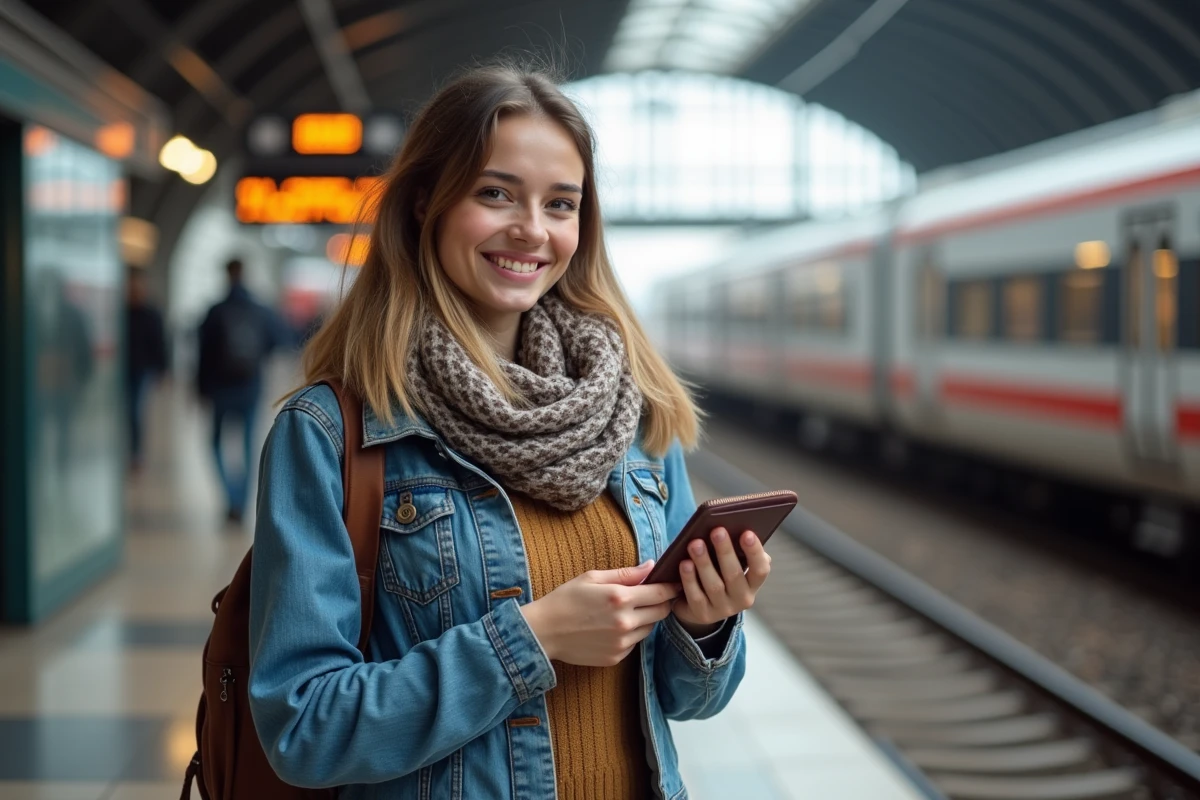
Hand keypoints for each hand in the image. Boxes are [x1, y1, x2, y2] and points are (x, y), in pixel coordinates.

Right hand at [519, 561, 680, 666]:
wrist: (543, 632)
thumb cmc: (565, 599)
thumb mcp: (592, 577)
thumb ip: (626, 573)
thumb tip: (651, 566)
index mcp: (620, 598)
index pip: (660, 593)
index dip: (671, 587)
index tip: (675, 584)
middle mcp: (625, 622)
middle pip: (661, 612)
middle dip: (662, 602)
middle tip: (653, 596)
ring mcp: (621, 642)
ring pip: (649, 629)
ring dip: (646, 619)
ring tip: (628, 610)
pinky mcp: (616, 657)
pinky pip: (634, 643)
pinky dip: (631, 634)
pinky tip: (613, 627)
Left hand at [672, 529, 771, 635]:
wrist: (699, 605)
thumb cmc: (717, 573)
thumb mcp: (729, 564)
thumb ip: (735, 550)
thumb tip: (734, 526)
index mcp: (752, 584)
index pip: (760, 570)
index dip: (755, 552)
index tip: (747, 533)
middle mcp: (742, 599)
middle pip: (734, 574)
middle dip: (725, 551)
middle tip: (716, 531)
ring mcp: (723, 609)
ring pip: (714, 585)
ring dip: (704, 563)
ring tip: (695, 544)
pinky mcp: (703, 615)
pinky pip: (696, 596)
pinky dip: (690, 579)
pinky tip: (684, 564)